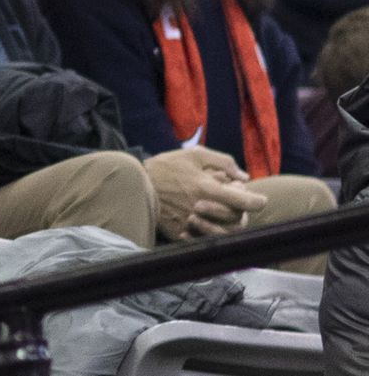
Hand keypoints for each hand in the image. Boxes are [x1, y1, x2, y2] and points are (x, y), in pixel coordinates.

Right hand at [144, 147, 266, 239]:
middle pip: (237, 218)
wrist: (135, 184)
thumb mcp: (193, 155)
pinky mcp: (181, 233)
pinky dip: (209, 234)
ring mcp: (191, 223)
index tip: (261, 200)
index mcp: (207, 188)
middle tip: (234, 199)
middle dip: (240, 208)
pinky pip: (204, 241)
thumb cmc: (165, 167)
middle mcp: (202, 208)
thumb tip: (244, 177)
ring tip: (222, 213)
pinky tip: (205, 223)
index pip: (244, 200)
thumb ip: (222, 162)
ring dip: (228, 224)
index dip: (258, 201)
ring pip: (224, 233)